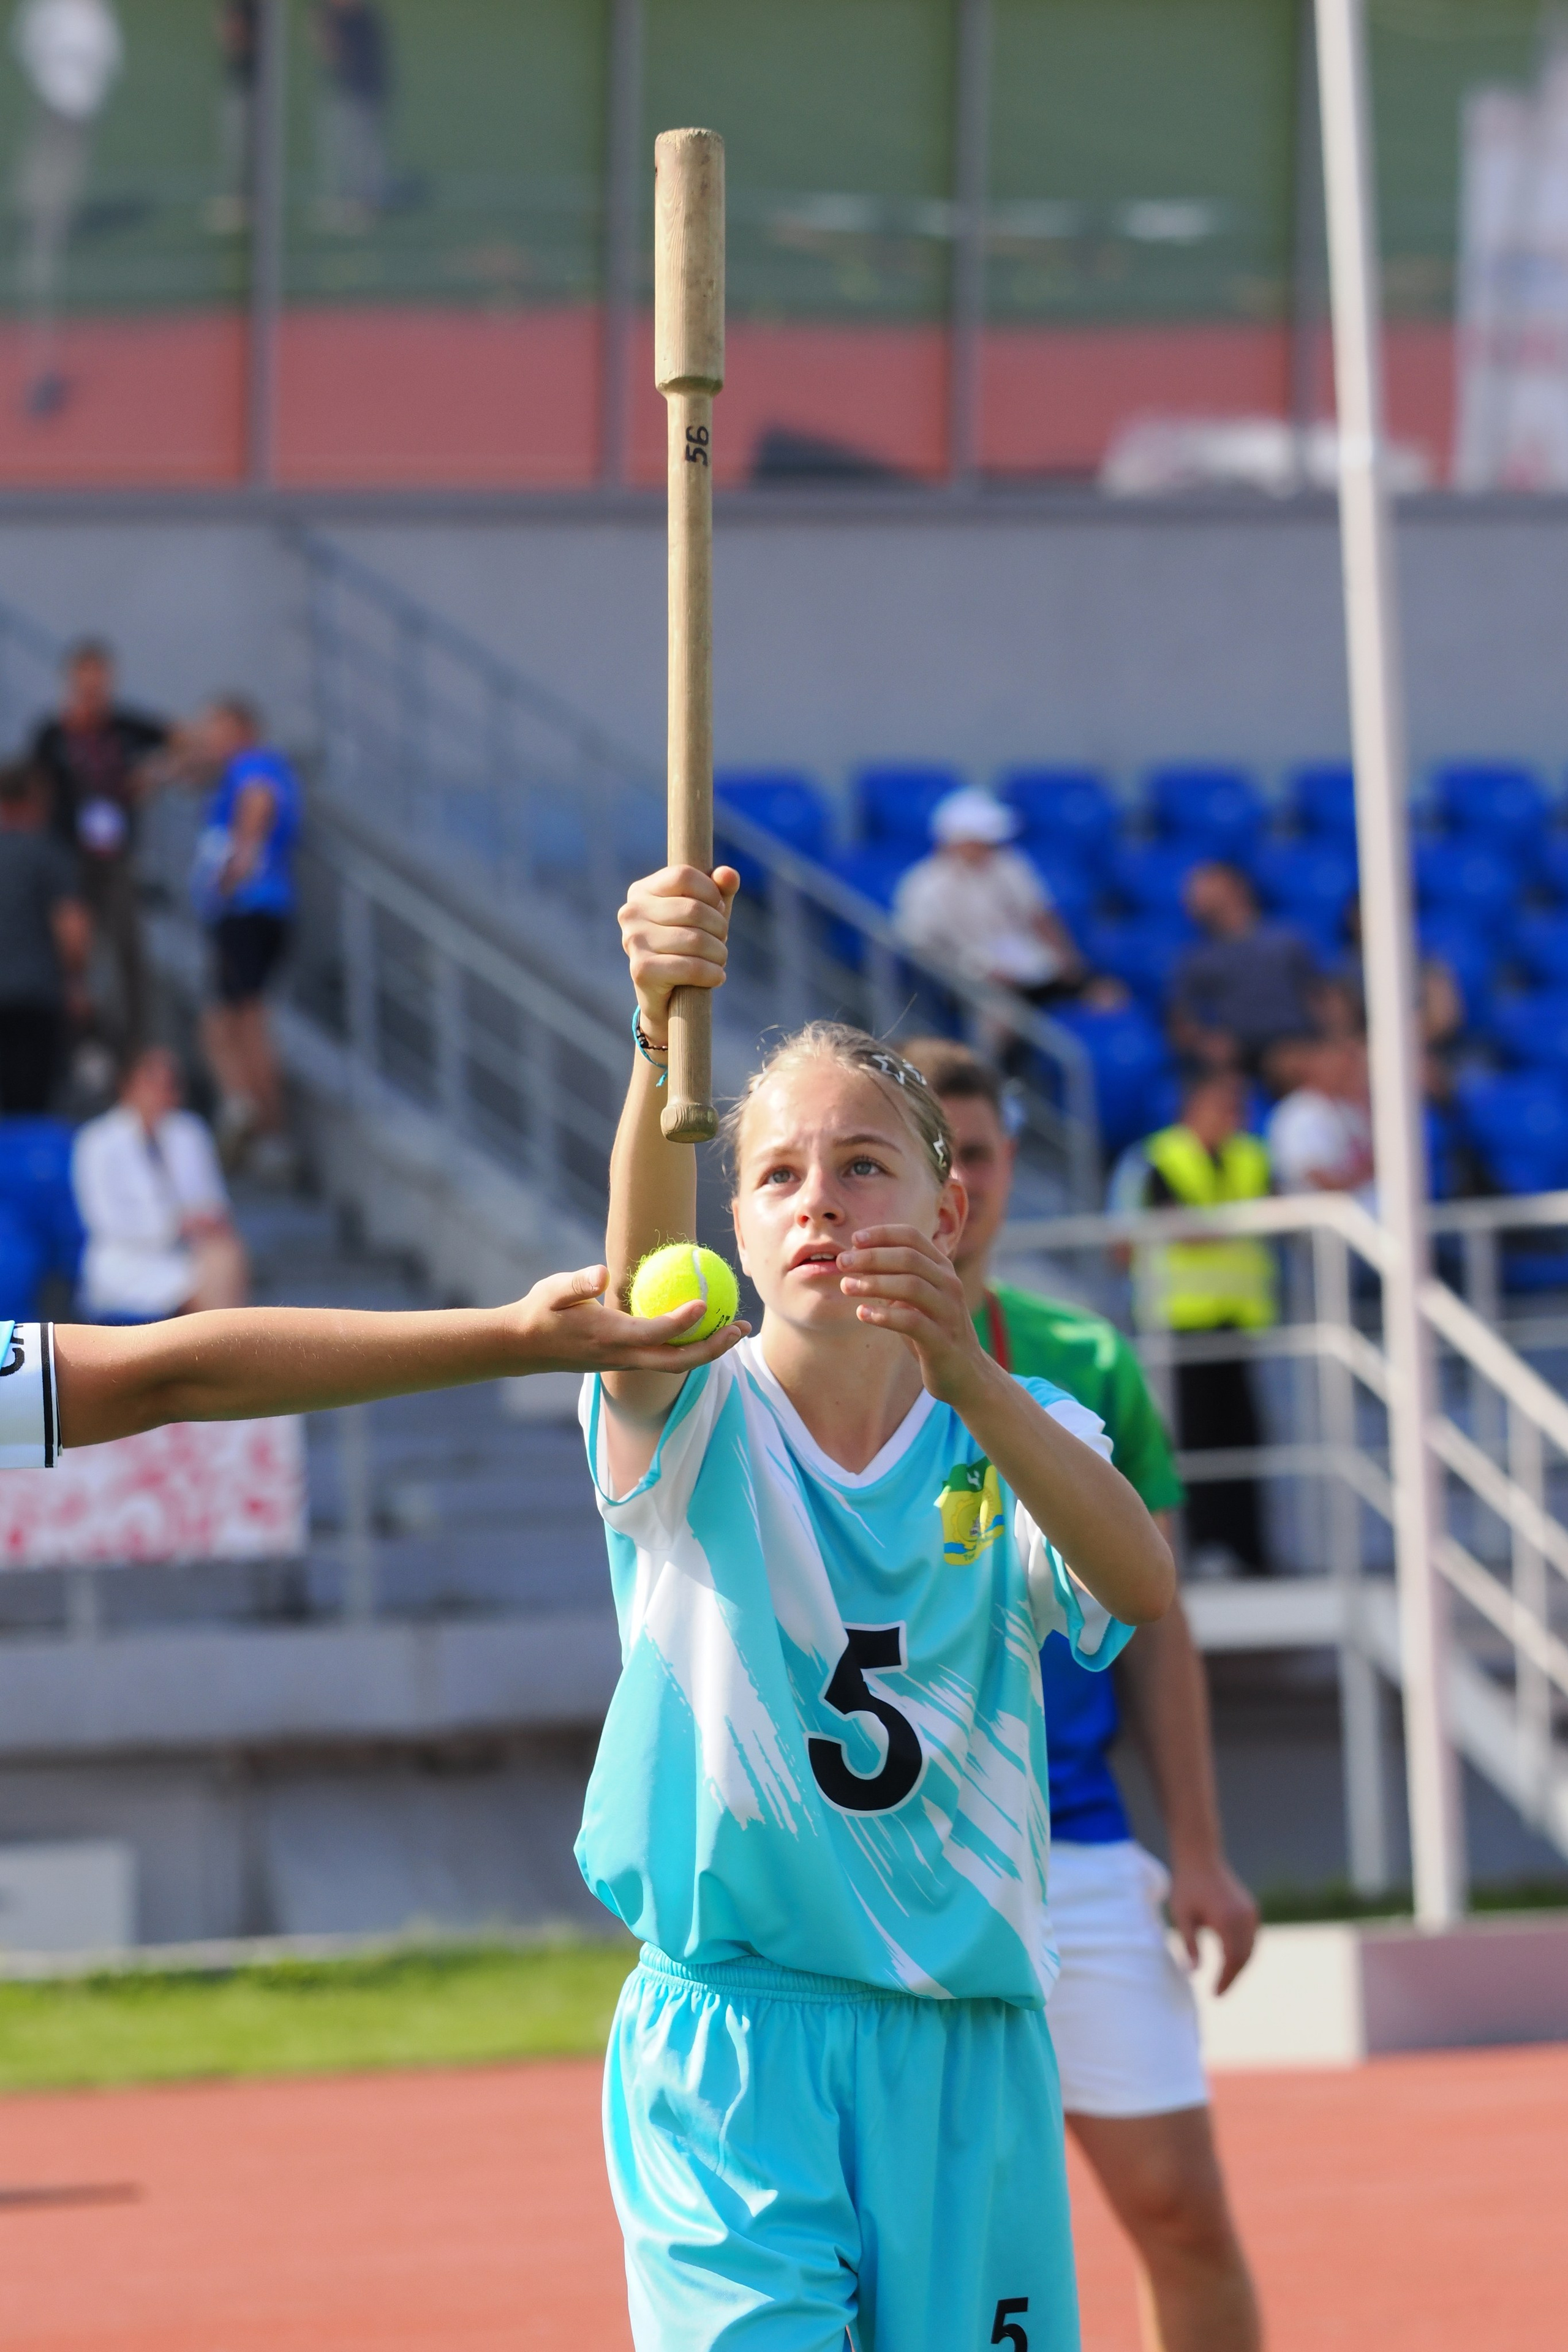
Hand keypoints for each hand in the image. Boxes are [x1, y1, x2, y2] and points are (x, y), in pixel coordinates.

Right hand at [502, 1263, 748, 1374]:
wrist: (524, 1346)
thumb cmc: (540, 1311)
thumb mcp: (553, 1290)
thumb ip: (577, 1284)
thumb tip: (602, 1273)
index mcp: (608, 1337)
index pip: (653, 1333)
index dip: (681, 1321)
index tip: (705, 1302)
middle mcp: (622, 1356)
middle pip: (677, 1362)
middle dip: (714, 1348)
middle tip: (743, 1327)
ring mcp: (626, 1363)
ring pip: (676, 1364)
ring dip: (710, 1350)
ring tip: (738, 1329)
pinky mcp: (627, 1361)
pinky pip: (667, 1358)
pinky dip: (692, 1347)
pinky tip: (709, 1328)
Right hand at [618, 864, 738, 1043]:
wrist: (667, 1000)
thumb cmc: (687, 948)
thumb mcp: (705, 916)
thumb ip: (719, 892)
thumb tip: (728, 874)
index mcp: (642, 891)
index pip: (683, 875)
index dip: (711, 893)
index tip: (718, 910)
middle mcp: (631, 912)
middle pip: (693, 909)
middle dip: (719, 928)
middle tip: (721, 942)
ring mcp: (633, 941)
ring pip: (695, 939)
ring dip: (719, 953)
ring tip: (719, 961)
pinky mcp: (641, 970)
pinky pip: (690, 966)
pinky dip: (711, 973)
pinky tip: (716, 977)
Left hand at [836, 1224, 990, 1405]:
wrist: (965, 1373)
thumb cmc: (931, 1330)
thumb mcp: (915, 1298)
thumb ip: (894, 1277)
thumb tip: (854, 1258)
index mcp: (942, 1269)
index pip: (912, 1237)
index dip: (882, 1234)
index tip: (854, 1239)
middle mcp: (949, 1284)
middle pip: (909, 1257)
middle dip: (872, 1256)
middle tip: (842, 1262)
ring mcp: (948, 1312)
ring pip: (912, 1285)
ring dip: (874, 1282)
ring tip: (846, 1286)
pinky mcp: (942, 1340)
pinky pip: (913, 1321)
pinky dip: (884, 1315)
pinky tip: (862, 1313)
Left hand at [1167, 1853, 1258, 1995]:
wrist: (1200, 1857)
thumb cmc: (1187, 1886)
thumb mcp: (1182, 1916)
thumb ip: (1188, 1945)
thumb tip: (1193, 1974)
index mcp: (1227, 1920)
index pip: (1231, 1961)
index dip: (1224, 1981)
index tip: (1215, 1995)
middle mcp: (1244, 1917)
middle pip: (1244, 1958)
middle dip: (1232, 1978)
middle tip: (1218, 1993)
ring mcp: (1250, 1912)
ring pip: (1250, 1949)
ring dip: (1239, 1966)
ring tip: (1223, 1981)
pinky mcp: (1251, 1909)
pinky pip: (1251, 1938)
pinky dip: (1243, 1952)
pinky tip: (1230, 1960)